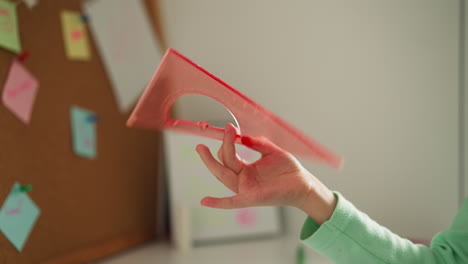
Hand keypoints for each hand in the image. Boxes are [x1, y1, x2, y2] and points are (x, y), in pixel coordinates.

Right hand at [195, 123, 336, 223]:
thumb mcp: (272, 151)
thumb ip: (257, 143)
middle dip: (213, 152)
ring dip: (212, 162)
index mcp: (246, 169)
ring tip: (203, 148)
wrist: (303, 183)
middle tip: (202, 142)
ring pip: (223, 175)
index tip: (229, 127)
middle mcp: (243, 179)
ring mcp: (245, 189)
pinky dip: (218, 203)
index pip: (229, 155)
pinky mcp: (251, 198)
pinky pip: (231, 202)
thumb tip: (241, 137)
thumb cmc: (288, 170)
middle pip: (222, 164)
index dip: (227, 141)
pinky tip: (205, 201)